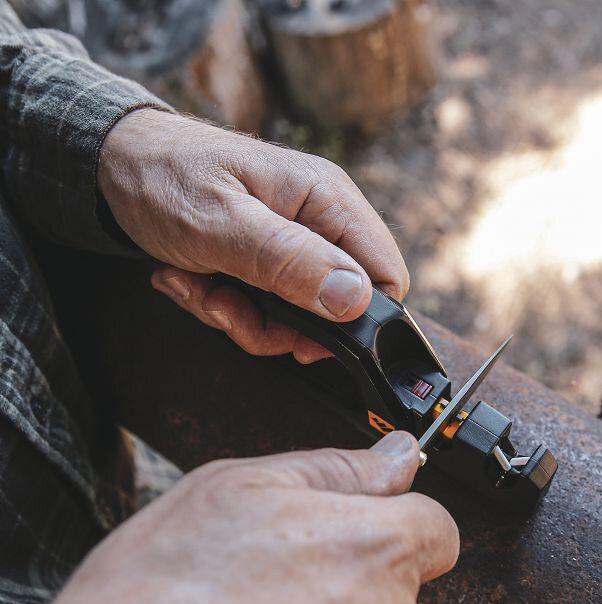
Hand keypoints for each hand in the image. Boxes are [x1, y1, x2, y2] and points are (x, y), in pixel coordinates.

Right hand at [34, 432, 458, 603]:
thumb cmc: (163, 601)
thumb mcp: (239, 487)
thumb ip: (334, 468)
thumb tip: (395, 455)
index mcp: (376, 551)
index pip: (435, 526)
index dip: (395, 517)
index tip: (356, 521)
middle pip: (394, 586)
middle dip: (347, 572)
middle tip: (272, 572)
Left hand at [97, 109, 408, 363]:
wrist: (115, 167)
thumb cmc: (165, 180)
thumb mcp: (221, 225)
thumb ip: (288, 260)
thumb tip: (355, 300)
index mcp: (327, 201)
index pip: (385, 274)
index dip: (355, 320)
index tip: (299, 339)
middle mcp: (320, 224)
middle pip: (337, 308)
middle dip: (278, 324)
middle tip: (223, 305)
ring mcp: (293, 247)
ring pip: (296, 320)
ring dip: (240, 319)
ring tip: (196, 287)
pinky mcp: (267, 264)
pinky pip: (264, 312)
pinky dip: (223, 309)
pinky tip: (187, 281)